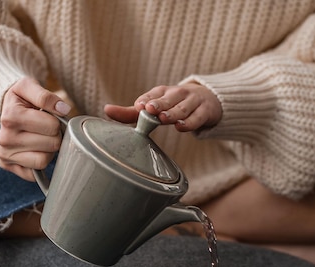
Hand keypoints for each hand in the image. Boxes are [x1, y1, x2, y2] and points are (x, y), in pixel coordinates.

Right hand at [0, 77, 71, 180]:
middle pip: (51, 144)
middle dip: (54, 136)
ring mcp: (5, 155)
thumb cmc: (21, 99)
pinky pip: (35, 172)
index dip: (56, 121)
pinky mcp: (8, 166)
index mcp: (10, 117)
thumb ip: (46, 95)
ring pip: (44, 160)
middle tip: (46, 129)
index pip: (52, 126)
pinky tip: (34, 149)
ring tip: (40, 138)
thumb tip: (63, 109)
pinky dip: (40, 161)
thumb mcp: (29, 86)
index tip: (48, 117)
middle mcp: (5, 138)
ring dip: (48, 150)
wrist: (7, 109)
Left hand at [104, 83, 221, 131]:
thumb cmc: (174, 105)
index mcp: (162, 92)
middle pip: (167, 99)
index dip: (145, 100)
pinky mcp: (205, 111)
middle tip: (150, 109)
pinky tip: (181, 126)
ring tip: (164, 118)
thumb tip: (106, 110)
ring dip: (173, 112)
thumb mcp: (153, 106)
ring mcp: (192, 102)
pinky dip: (190, 122)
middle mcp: (177, 94)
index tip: (139, 106)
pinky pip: (197, 117)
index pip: (152, 94)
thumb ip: (130, 112)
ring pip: (182, 108)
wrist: (208, 100)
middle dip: (158, 104)